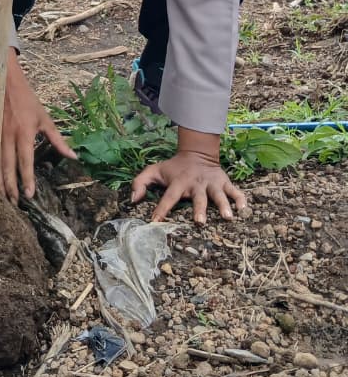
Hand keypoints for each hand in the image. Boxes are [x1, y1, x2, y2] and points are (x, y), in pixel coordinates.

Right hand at [0, 51, 76, 202]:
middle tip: (15, 203)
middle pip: (7, 166)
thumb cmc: (28, 101)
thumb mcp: (45, 119)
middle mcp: (8, 137)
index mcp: (24, 133)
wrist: (5, 83)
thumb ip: (58, 140)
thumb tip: (74, 156)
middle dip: (10, 186)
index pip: (25, 161)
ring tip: (0, 197)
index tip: (29, 194)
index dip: (27, 178)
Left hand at [131, 131, 246, 222]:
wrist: (197, 153)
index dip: (161, 209)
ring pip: (218, 195)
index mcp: (178, 183)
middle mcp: (196, 184)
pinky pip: (234, 191)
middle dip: (199, 210)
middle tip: (199, 223)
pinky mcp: (224, 182)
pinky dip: (240, 198)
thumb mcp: (154, 171)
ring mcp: (211, 183)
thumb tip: (132, 200)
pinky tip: (244, 208)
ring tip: (228, 217)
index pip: (168, 197)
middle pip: (198, 198)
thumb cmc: (173, 168)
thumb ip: (140, 183)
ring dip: (223, 205)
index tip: (155, 222)